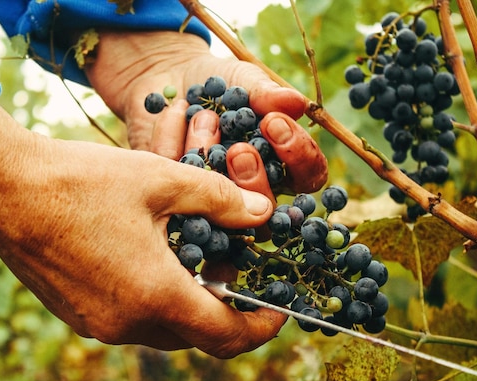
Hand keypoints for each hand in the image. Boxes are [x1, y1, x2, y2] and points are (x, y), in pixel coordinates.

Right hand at [0, 104, 286, 357]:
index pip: (225, 336)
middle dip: (221, 311)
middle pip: (193, 335)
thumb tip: (261, 211)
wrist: (3, 187)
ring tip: (188, 259)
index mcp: (155, 294)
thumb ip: (219, 199)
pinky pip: (127, 320)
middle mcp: (126, 323)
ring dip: (183, 304)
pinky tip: (144, 260)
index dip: (259, 329)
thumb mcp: (161, 179)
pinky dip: (149, 301)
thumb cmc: (82, 180)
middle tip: (229, 269)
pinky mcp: (74, 315)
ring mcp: (96, 324)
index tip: (276, 312)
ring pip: (159, 329)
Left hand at [84, 30, 326, 195]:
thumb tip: (297, 104)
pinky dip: (174, 143)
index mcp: (282, 164)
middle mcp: (250, 190)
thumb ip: (267, 94)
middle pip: (267, 209)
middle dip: (254, 179)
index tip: (274, 122)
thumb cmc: (219, 81)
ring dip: (213, 166)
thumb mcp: (244, 80)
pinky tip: (176, 112)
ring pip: (220, 210)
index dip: (298, 155)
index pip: (308, 176)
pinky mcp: (172, 195)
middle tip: (239, 150)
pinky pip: (175, 185)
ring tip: (203, 119)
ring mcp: (209, 199)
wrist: (169, 73)